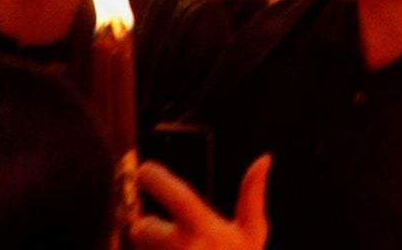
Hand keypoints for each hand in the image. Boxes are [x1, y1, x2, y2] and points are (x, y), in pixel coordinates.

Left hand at [130, 155, 274, 249]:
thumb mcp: (253, 236)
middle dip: (145, 228)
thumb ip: (252, 196)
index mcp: (204, 230)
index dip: (156, 178)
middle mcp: (181, 248)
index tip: (145, 169)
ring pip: (137, 249)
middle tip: (160, 232)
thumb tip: (264, 159)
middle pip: (140, 228)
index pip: (176, 195)